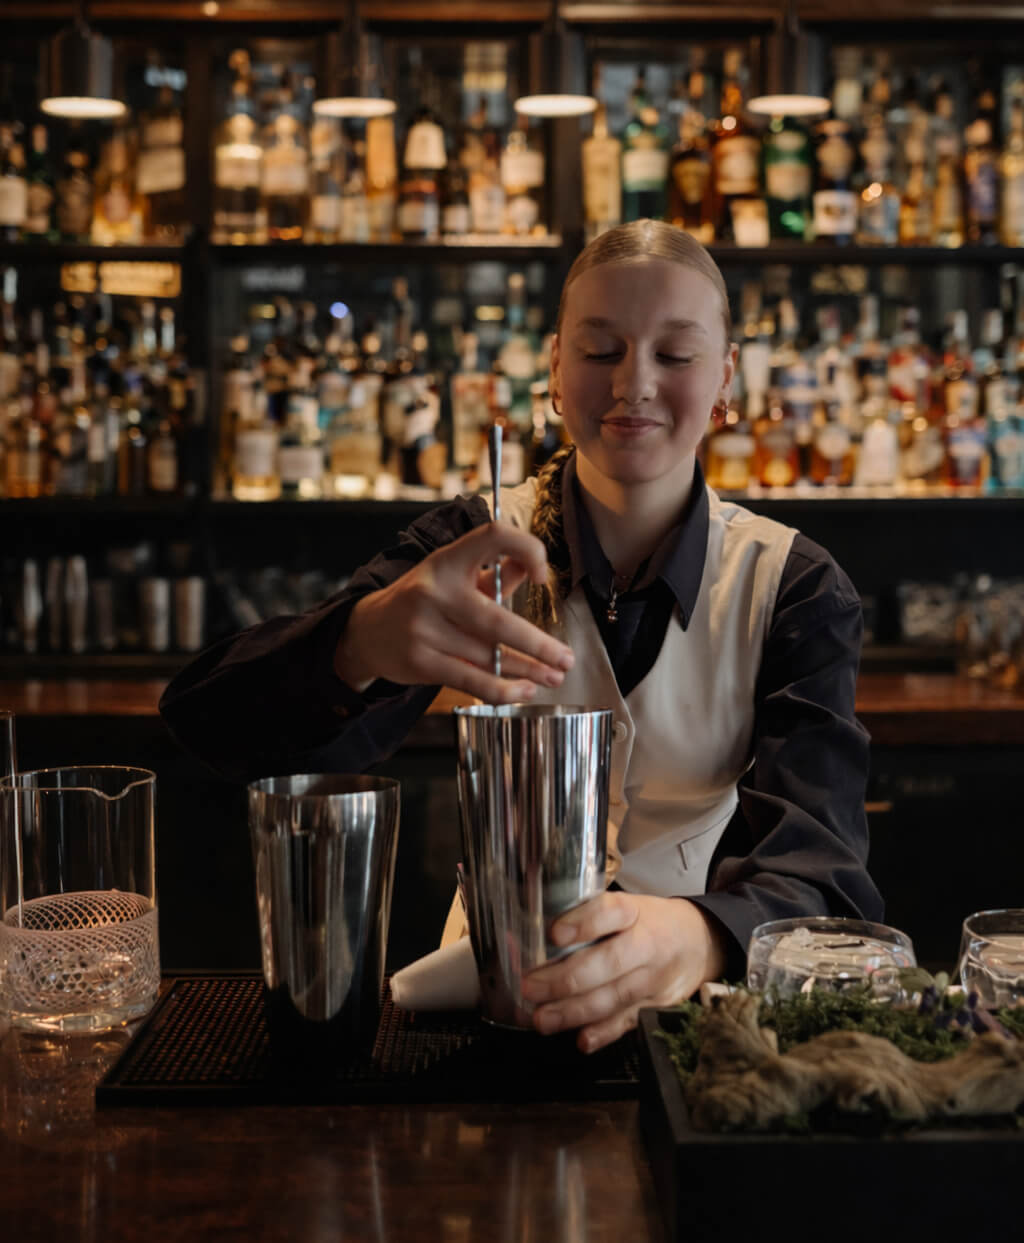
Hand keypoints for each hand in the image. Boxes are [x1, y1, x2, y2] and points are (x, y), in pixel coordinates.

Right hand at [333, 520, 574, 703]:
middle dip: (539, 645)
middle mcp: (434, 590)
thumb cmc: (422, 599)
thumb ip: (493, 572)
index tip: (542, 576)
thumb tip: (531, 565)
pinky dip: (503, 690)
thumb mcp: (452, 574)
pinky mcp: (420, 661)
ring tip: (553, 676)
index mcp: (446, 559)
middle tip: (566, 659)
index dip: (526, 549)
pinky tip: (524, 690)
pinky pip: (471, 680)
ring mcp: (424, 628)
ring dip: (528, 670)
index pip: (492, 536)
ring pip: (489, 655)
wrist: (369, 630)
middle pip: (498, 621)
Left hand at [520, 892, 728, 1052]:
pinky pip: (629, 1023)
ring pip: (613, 997)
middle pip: (607, 963)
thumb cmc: (647, 923)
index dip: (582, 923)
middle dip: (565, 979)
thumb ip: (587, 918)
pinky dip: (605, 1033)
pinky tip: (582, 1039)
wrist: (698, 943)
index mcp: (634, 912)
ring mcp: (653, 978)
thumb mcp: (624, 906)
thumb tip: (535, 934)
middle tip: (530, 988)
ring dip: (574, 1011)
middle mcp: (646, 944)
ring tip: (542, 1019)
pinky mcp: (657, 1006)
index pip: (609, 912)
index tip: (554, 933)